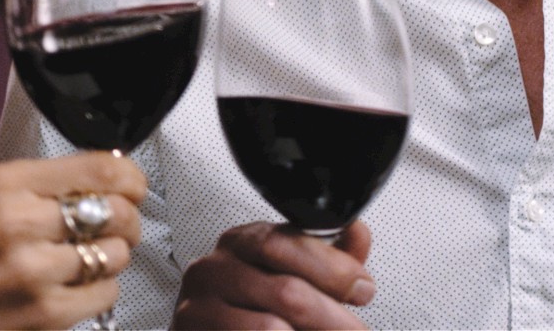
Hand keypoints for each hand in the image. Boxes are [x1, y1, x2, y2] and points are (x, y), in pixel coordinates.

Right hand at [0, 152, 147, 329]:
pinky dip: (99, 289)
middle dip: (126, 219)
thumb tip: (111, 176)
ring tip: (85, 258)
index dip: (130, 176)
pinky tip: (73, 285)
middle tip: (116, 226)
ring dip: (112, 256)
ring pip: (117, 253)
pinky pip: (106, 292)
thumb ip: (43, 184)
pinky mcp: (46, 313)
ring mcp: (34, 270)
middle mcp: (21, 222)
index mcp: (6, 184)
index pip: (100, 167)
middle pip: (116, 210)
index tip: (133, 184)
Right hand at [171, 221, 374, 329]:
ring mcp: (196, 307)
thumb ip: (327, 261)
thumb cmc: (252, 314)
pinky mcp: (190, 330)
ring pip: (271, 327)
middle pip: (284, 290)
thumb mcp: (293, 279)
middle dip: (332, 316)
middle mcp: (212, 268)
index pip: (286, 242)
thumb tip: (357, 232)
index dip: (333, 268)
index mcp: (240, 243)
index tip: (364, 289)